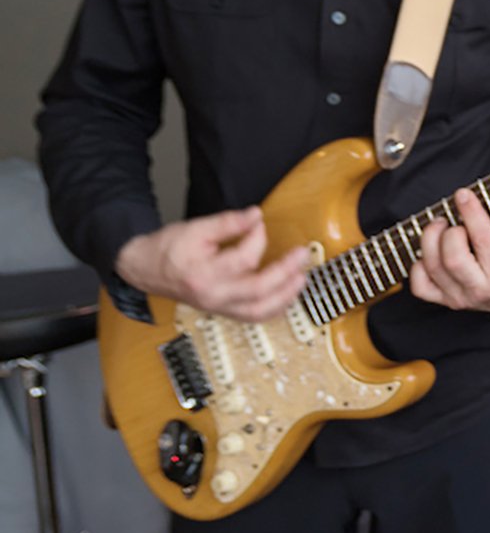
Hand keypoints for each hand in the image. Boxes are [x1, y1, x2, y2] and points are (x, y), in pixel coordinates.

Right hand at [114, 208, 308, 321]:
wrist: (145, 269)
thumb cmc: (167, 249)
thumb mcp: (194, 228)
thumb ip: (227, 222)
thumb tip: (255, 216)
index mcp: (202, 274)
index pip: (244, 259)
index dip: (257, 238)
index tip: (258, 223)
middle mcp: (212, 296)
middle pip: (258, 291)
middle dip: (285, 272)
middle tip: (301, 255)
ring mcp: (218, 307)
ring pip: (259, 312)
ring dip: (285, 296)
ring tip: (301, 278)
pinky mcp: (223, 311)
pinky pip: (253, 316)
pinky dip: (274, 307)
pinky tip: (287, 295)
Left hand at [410, 188, 489, 313]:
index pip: (483, 238)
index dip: (471, 213)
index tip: (463, 195)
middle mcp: (480, 289)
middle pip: (453, 259)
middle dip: (448, 232)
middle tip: (451, 219)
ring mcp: (460, 297)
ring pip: (433, 268)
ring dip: (430, 240)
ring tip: (439, 227)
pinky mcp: (445, 301)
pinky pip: (420, 286)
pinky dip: (418, 265)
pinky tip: (430, 253)